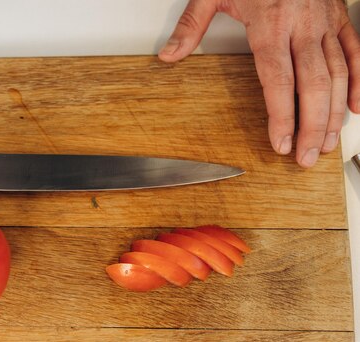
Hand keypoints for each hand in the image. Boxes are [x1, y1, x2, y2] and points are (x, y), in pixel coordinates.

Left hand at [159, 0, 359, 167]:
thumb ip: (192, 26)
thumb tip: (169, 56)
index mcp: (271, 25)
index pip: (278, 82)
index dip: (282, 117)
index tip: (281, 144)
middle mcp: (303, 26)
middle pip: (313, 86)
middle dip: (313, 127)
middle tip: (307, 158)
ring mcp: (325, 22)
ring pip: (337, 74)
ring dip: (334, 113)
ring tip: (328, 144)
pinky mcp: (338, 16)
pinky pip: (355, 52)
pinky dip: (358, 80)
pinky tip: (355, 107)